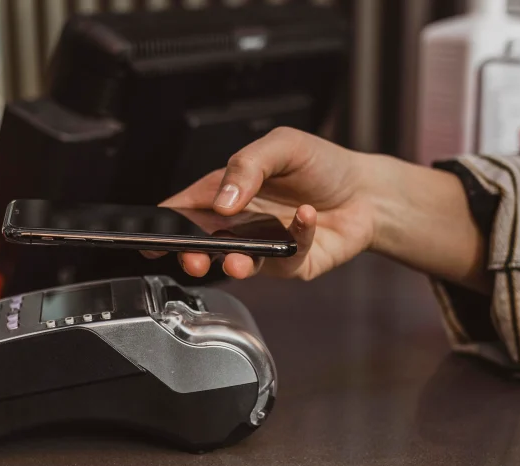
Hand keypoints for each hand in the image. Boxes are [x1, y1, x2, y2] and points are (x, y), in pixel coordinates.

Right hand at [155, 127, 377, 280]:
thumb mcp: (281, 145)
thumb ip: (248, 166)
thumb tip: (223, 201)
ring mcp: (262, 248)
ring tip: (240, 259)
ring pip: (237, 264)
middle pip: (202, 246)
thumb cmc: (322, 165)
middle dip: (193, 256)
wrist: (367, 191)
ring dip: (236, 264)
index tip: (151, 240)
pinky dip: (295, 237)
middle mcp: (239, 224)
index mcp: (225, 193)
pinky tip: (306, 215)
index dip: (162, 227)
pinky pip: (285, 259)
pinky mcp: (289, 265)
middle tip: (195, 258)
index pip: (183, 211)